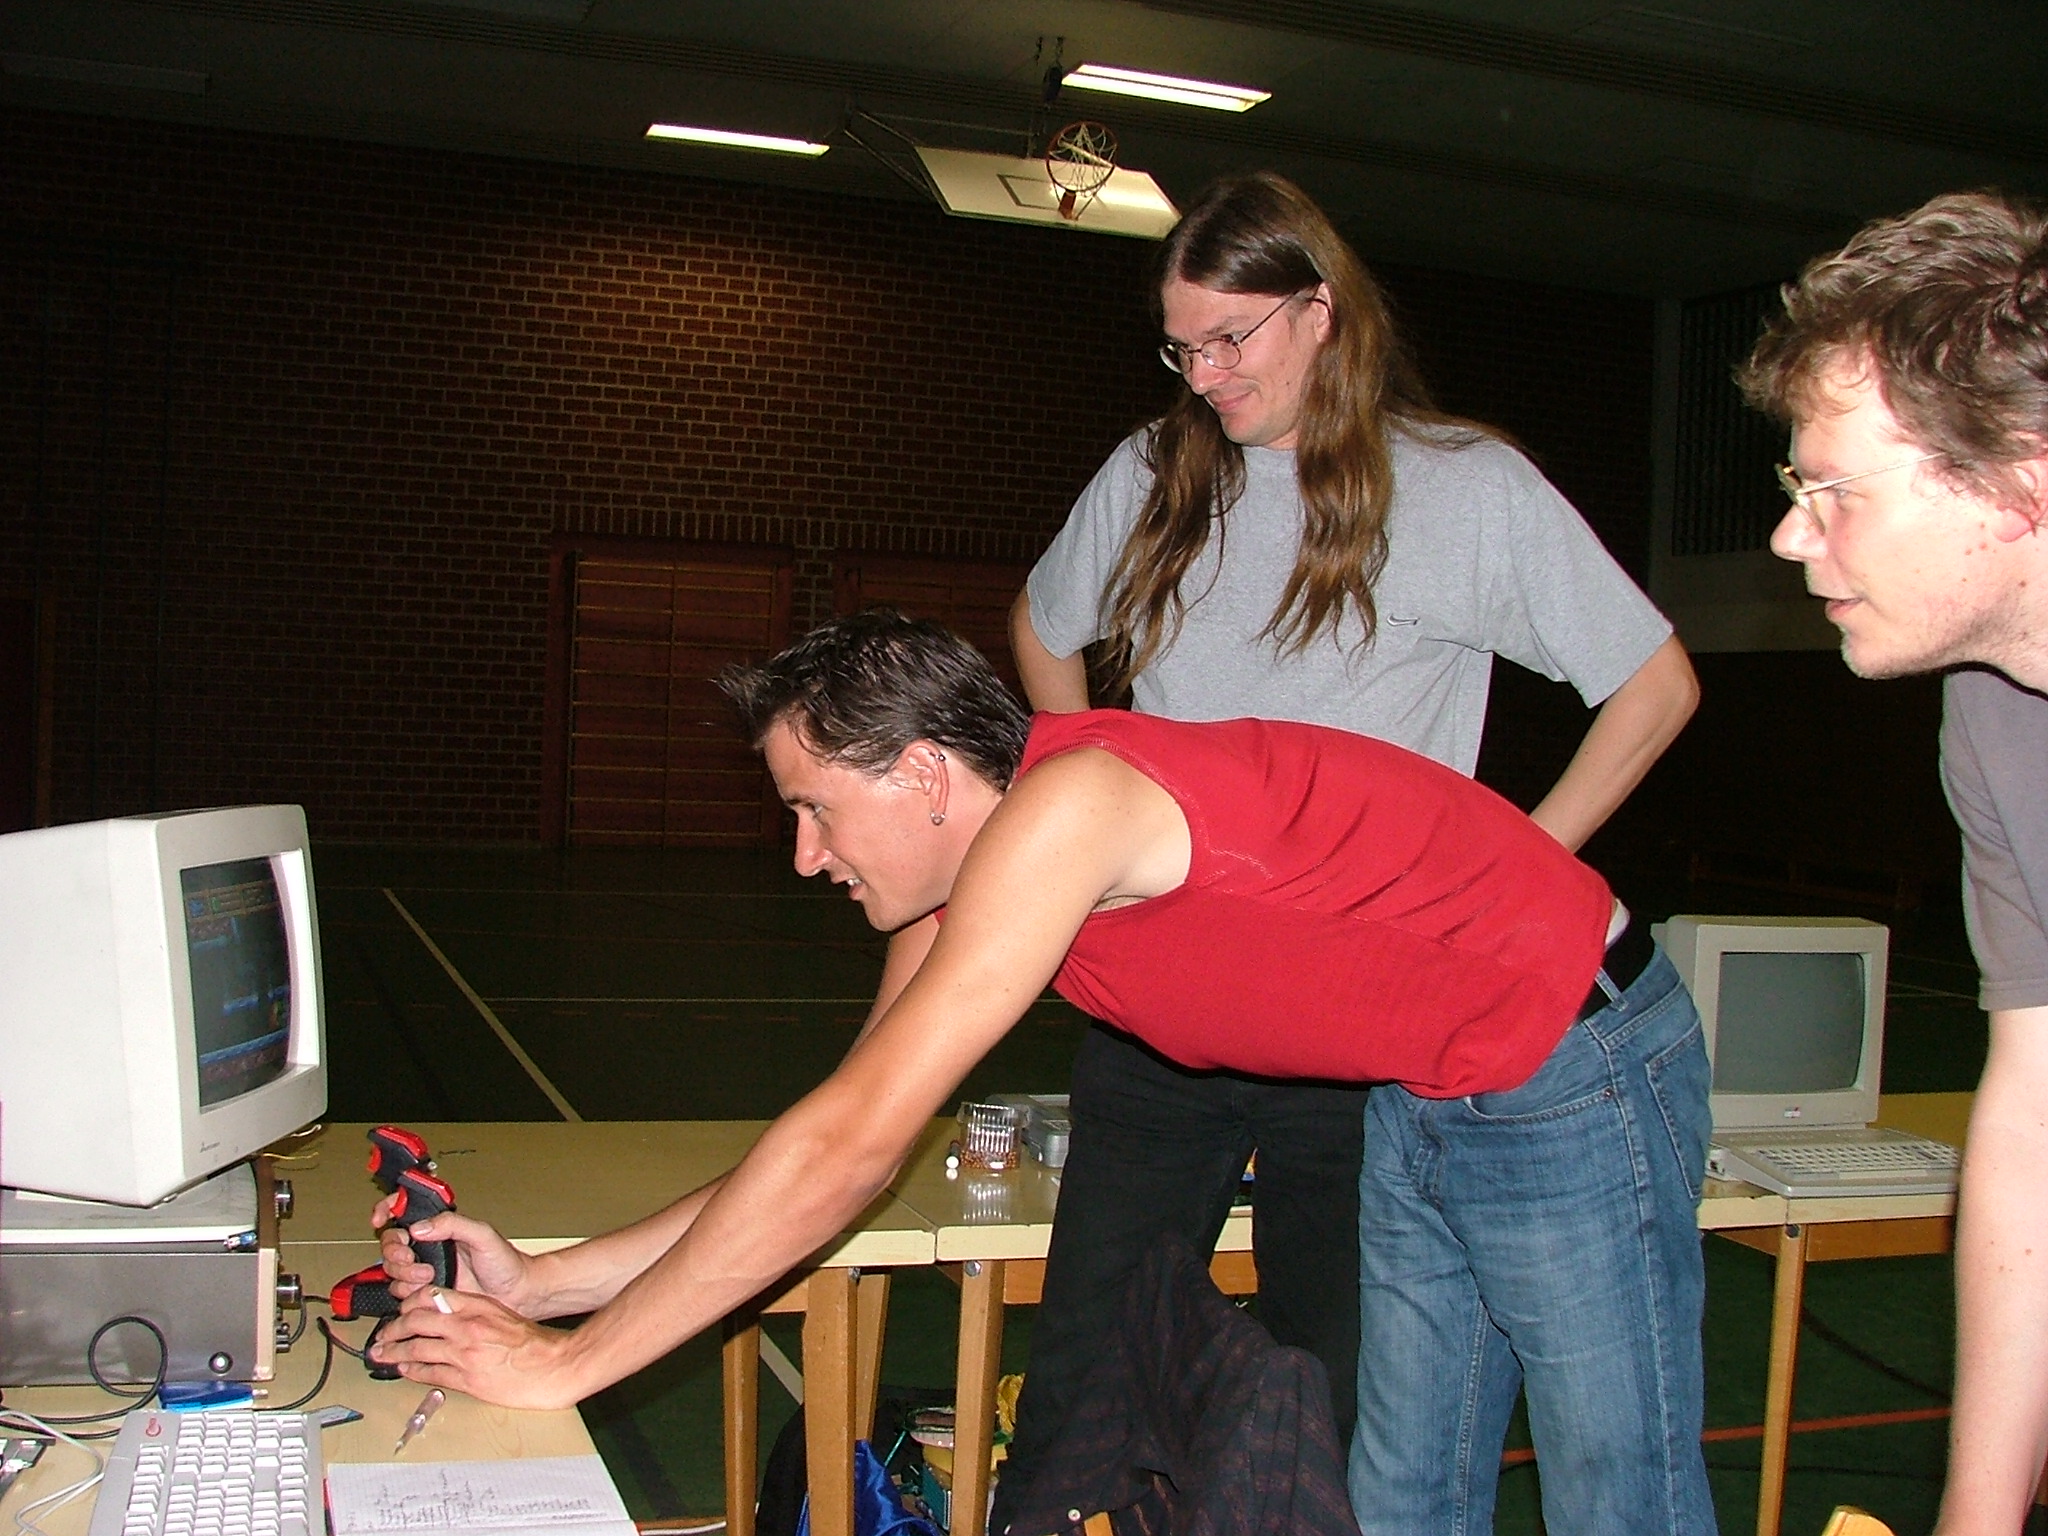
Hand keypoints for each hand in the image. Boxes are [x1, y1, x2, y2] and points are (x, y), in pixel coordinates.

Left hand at [366, 1286, 584, 1410]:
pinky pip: (430, 1373)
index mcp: (477, 1306)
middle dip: (393, 1328)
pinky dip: (413, 1370)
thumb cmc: (534, 1342)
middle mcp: (466, 1327)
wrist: (553, 1365)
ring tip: (382, 1354)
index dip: (409, 1303)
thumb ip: (475, 1311)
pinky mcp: (466, 1379)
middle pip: (416, 1322)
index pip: (431, 1297)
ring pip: (416, 1348)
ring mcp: (464, 1353)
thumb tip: (449, 1313)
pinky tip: (404, 1369)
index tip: (401, 1309)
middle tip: (382, 1334)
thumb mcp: (503, 1313)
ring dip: (394, 1351)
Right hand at [372, 1198, 536, 1313]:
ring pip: (393, 1268)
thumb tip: (420, 1227)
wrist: (514, 1294)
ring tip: (428, 1275)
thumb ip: (453, 1224)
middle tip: (411, 1257)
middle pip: (392, 1243)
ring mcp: (425, 1269)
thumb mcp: (482, 1234)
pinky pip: (401, 1290)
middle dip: (395, 1250)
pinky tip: (426, 1289)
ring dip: (404, 1272)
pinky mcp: (425, 1292)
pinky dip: (408, 1290)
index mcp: (441, 1226)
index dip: (388, 1210)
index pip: (405, 1211)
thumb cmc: (505, 1262)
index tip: (380, 1218)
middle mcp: (429, 1246)